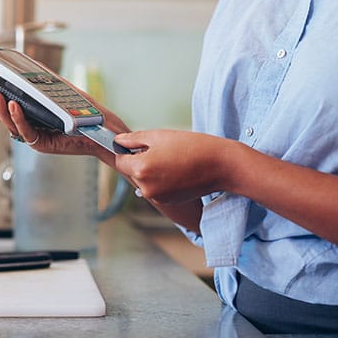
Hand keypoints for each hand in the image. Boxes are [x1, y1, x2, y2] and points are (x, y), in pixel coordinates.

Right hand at [0, 87, 129, 157]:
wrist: (104, 128)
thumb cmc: (86, 112)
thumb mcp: (63, 91)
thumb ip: (47, 81)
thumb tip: (32, 65)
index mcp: (32, 115)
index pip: (7, 106)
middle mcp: (31, 127)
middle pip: (4, 117)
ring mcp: (36, 136)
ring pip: (12, 125)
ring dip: (1, 110)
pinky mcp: (43, 144)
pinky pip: (27, 132)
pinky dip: (19, 119)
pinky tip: (14, 106)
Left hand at [114, 129, 233, 203]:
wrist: (219, 166)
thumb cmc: (191, 146)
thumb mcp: (159, 136)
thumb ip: (134, 139)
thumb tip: (118, 141)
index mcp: (140, 168)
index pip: (120, 161)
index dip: (125, 151)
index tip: (134, 145)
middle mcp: (145, 187)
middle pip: (132, 172)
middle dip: (140, 161)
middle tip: (160, 149)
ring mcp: (156, 197)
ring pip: (144, 181)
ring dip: (151, 171)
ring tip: (172, 159)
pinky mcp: (168, 201)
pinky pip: (156, 189)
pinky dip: (161, 180)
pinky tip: (177, 170)